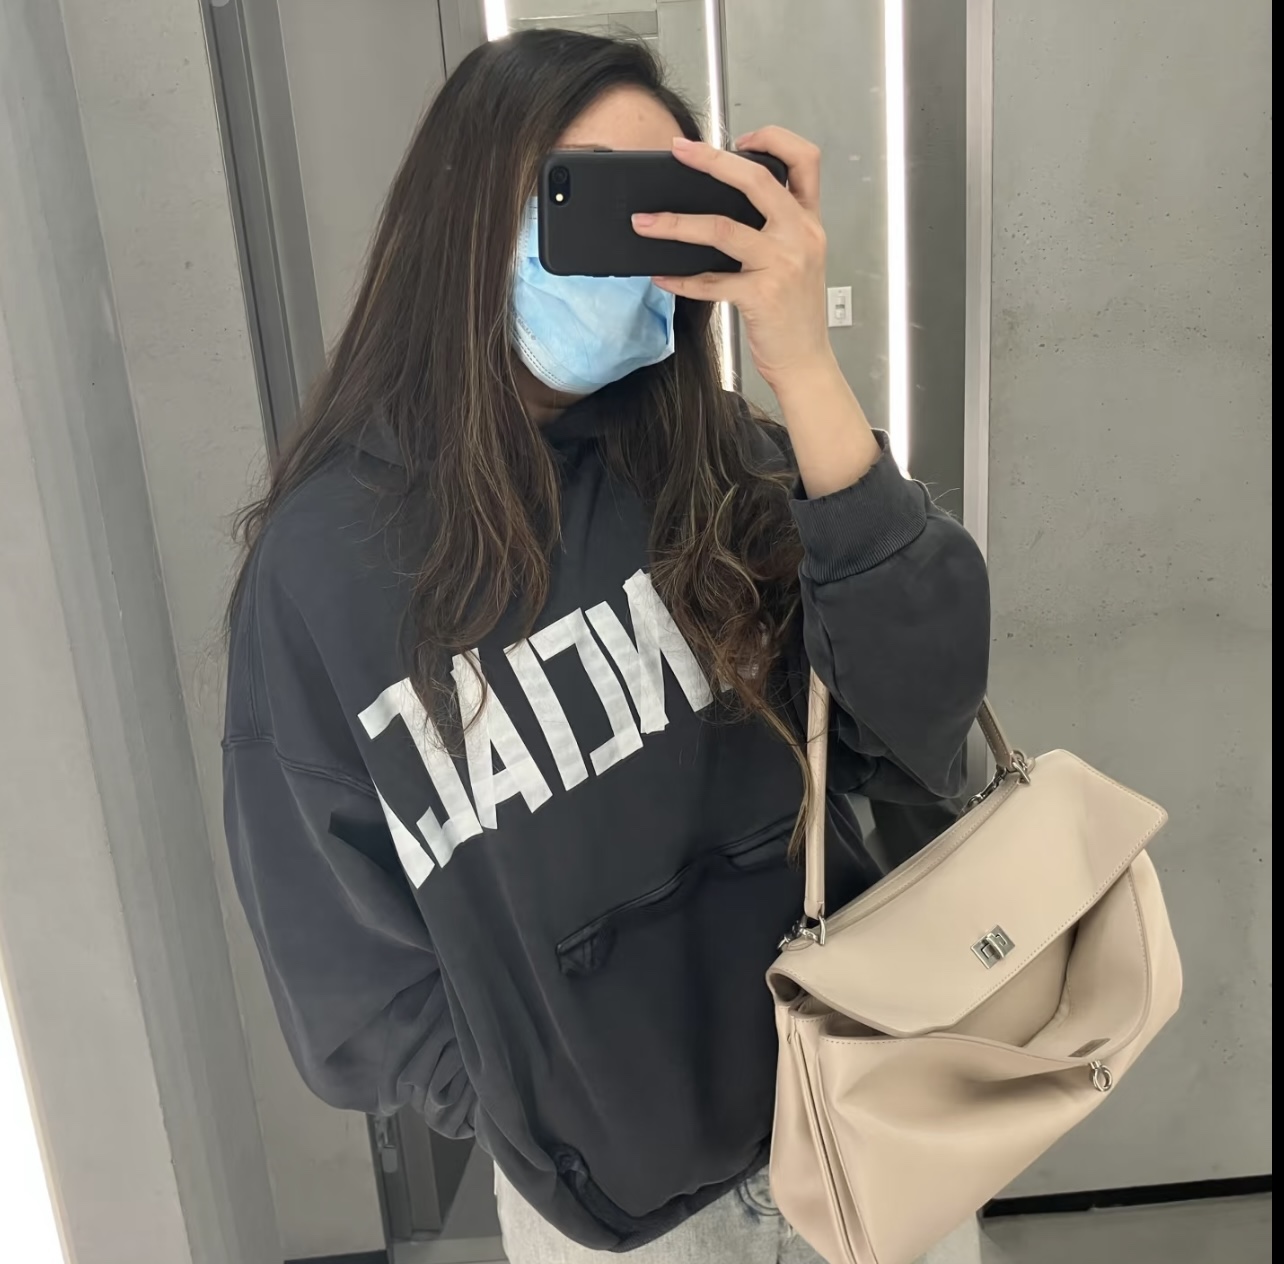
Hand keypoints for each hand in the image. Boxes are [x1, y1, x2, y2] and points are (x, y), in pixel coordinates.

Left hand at [633, 128, 834, 392]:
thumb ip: (776, 231)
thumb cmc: (796, 314)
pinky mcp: (761, 295)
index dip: (774, 139)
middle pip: (756, 180)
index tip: (741, 140)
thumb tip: (722, 209)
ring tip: (646, 222)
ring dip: (676, 224)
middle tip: (679, 151)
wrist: (806, 362)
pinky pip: (710, 281)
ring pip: (721, 229)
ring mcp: (781, 264)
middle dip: (712, 160)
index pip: (805, 160)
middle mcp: (799, 236)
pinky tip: (660, 276)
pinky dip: (680, 280)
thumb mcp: (800, 261)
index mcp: (808, 222)